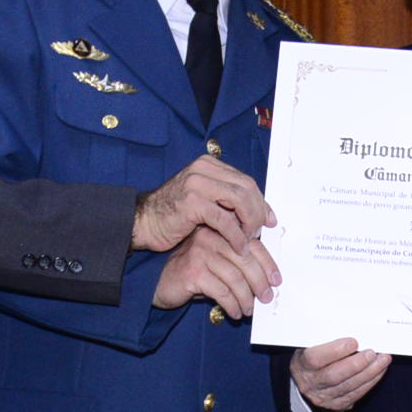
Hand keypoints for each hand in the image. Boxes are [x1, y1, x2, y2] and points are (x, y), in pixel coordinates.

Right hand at [133, 153, 275, 252]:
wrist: (143, 222)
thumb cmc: (172, 215)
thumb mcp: (203, 200)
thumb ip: (225, 199)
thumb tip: (257, 210)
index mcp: (208, 165)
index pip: (245, 180)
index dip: (260, 201)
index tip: (269, 219)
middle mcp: (203, 169)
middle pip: (246, 188)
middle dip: (258, 212)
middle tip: (260, 232)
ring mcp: (197, 184)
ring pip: (239, 200)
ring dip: (249, 223)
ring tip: (248, 240)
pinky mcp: (192, 203)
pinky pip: (224, 219)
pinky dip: (235, 235)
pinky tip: (238, 246)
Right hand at [153, 226, 278, 312]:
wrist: (158, 281)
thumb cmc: (193, 273)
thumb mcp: (217, 263)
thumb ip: (238, 263)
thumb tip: (267, 282)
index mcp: (221, 231)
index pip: (252, 245)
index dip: (268, 264)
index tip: (276, 281)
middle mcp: (210, 237)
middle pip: (246, 261)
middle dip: (260, 283)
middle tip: (266, 299)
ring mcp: (200, 253)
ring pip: (235, 278)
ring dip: (246, 298)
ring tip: (248, 310)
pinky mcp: (193, 272)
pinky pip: (222, 292)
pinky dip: (232, 305)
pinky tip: (234, 312)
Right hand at [293, 337, 389, 411]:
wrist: (306, 380)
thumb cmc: (312, 356)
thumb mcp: (311, 345)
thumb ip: (326, 339)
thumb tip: (350, 329)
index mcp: (301, 365)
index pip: (316, 359)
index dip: (335, 351)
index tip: (353, 342)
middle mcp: (310, 383)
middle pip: (334, 376)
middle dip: (357, 364)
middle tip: (372, 353)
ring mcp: (323, 397)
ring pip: (348, 387)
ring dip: (369, 373)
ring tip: (382, 360)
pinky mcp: (337, 404)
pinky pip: (355, 394)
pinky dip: (370, 382)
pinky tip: (378, 371)